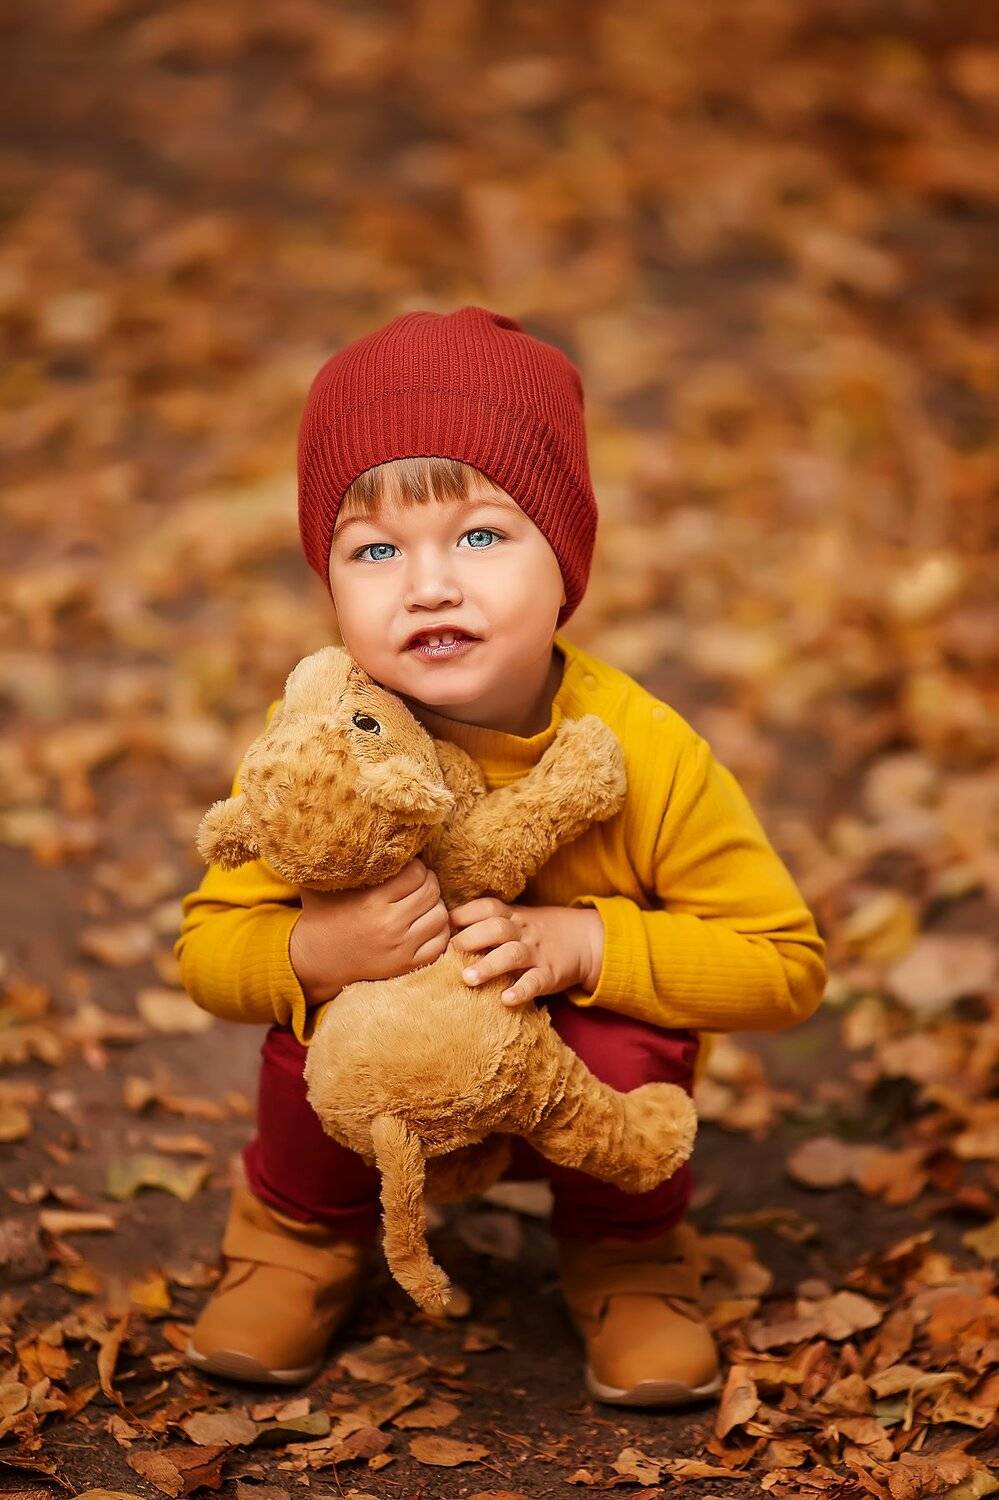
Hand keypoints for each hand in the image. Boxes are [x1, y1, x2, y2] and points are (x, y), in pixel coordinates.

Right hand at [289, 858, 450, 1004]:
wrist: (315, 960)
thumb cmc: (321, 914)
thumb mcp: (322, 882)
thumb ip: (337, 857)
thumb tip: (346, 822)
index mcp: (372, 902)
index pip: (416, 873)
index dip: (416, 866)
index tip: (408, 868)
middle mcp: (389, 925)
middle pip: (431, 892)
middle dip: (428, 882)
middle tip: (419, 881)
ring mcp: (400, 948)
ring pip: (441, 916)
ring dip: (435, 905)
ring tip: (422, 902)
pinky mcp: (407, 965)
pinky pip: (441, 943)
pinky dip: (439, 930)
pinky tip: (425, 923)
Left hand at [448, 897, 603, 1007]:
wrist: (586, 940)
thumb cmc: (538, 933)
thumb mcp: (517, 921)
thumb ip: (487, 925)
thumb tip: (444, 933)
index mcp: (513, 916)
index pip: (487, 908)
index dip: (464, 914)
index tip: (442, 925)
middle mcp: (523, 931)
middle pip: (496, 927)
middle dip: (470, 938)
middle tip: (448, 952)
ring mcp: (537, 953)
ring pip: (512, 954)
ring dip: (489, 965)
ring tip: (467, 979)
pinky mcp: (550, 974)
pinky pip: (535, 981)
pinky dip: (521, 990)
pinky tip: (506, 999)